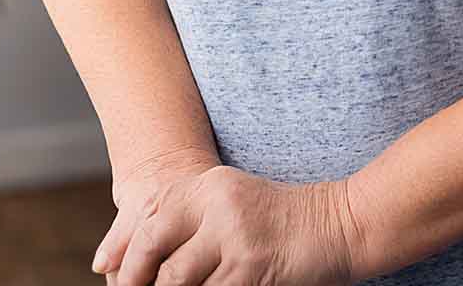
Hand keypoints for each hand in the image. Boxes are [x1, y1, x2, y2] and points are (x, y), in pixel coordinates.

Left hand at [95, 150, 358, 285]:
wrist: (343, 224)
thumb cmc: (283, 224)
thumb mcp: (233, 207)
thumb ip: (188, 223)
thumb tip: (123, 261)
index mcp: (208, 185)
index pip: (149, 221)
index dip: (127, 258)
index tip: (119, 281)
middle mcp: (217, 204)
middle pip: (154, 249)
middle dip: (138, 281)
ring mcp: (234, 235)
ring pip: (177, 280)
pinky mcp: (250, 265)